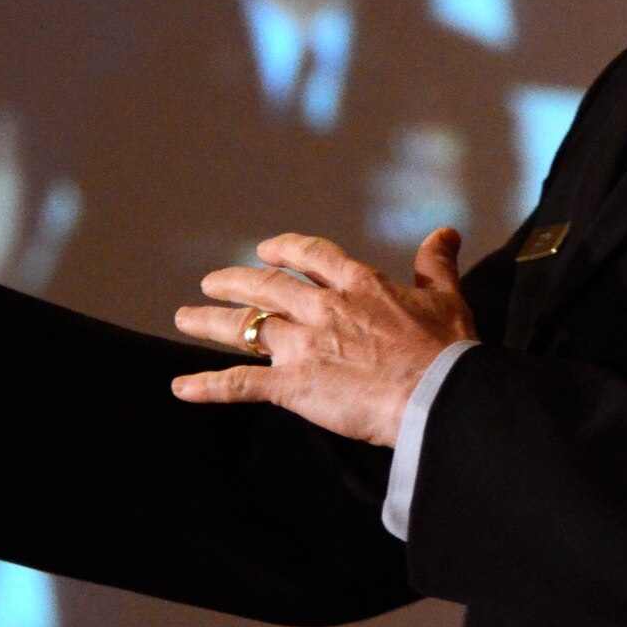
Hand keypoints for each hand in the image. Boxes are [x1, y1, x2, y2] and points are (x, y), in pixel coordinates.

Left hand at [172, 229, 476, 445]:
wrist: (434, 394)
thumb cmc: (445, 350)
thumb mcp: (446, 298)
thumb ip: (436, 263)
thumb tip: (445, 232)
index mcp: (357, 284)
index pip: (311, 256)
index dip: (284, 250)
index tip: (266, 250)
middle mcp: (322, 308)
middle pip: (267, 287)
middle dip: (235, 282)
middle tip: (210, 282)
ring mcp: (303, 345)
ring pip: (246, 327)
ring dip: (211, 322)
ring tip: (184, 318)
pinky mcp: (292, 384)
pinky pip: (240, 384)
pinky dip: (208, 386)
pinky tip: (181, 388)